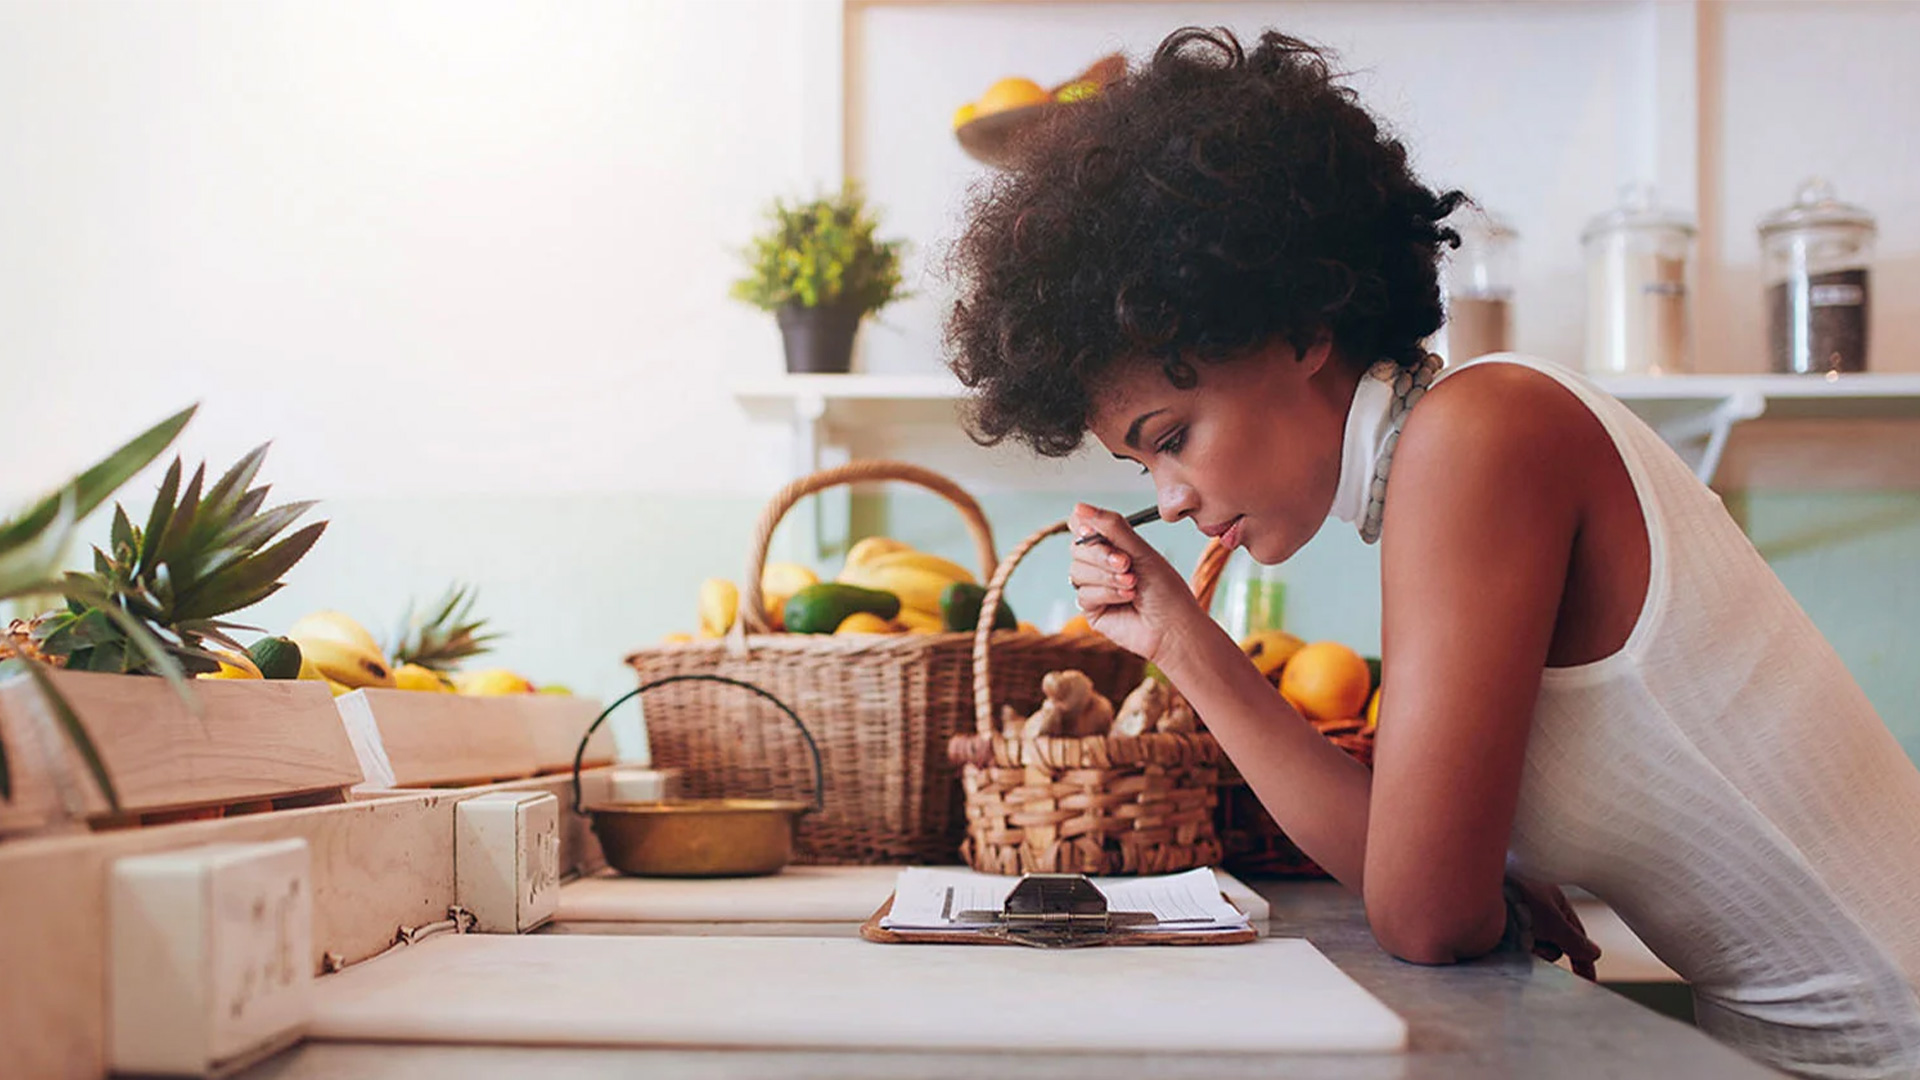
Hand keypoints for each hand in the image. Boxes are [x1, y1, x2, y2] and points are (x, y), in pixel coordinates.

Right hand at [1066, 503, 1208, 668]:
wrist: (1175, 626)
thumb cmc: (1166, 590)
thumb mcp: (1141, 551)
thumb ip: (1112, 527)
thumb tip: (1078, 506)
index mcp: (1113, 545)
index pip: (1082, 525)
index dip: (1084, 526)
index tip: (1093, 530)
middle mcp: (1100, 564)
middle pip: (1076, 548)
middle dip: (1101, 554)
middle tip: (1126, 563)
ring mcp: (1094, 586)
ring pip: (1077, 571)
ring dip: (1108, 576)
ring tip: (1133, 583)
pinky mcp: (1091, 609)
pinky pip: (1084, 593)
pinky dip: (1108, 593)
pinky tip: (1129, 598)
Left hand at [1509, 876, 1600, 980]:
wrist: (1478, 888)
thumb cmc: (1517, 895)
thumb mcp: (1552, 921)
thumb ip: (1574, 940)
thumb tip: (1594, 954)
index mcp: (1554, 901)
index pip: (1577, 936)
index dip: (1584, 959)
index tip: (1588, 981)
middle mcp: (1538, 910)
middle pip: (1555, 946)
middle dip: (1548, 949)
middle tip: (1535, 941)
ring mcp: (1520, 920)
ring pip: (1536, 950)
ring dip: (1530, 948)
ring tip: (1516, 933)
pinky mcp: (1503, 929)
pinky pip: (1517, 949)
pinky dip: (1516, 948)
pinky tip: (1507, 939)